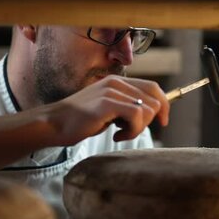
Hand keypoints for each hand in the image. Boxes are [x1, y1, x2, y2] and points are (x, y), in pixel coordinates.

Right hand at [44, 75, 169, 144]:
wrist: (54, 124)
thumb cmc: (80, 121)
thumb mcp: (107, 109)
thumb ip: (126, 106)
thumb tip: (152, 113)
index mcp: (118, 82)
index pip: (153, 88)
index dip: (164, 106)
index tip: (162, 122)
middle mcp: (116, 83)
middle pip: (154, 99)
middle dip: (150, 121)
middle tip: (130, 131)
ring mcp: (111, 91)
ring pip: (147, 110)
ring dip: (138, 129)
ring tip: (120, 134)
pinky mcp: (106, 103)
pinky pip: (136, 117)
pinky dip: (131, 132)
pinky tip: (116, 136)